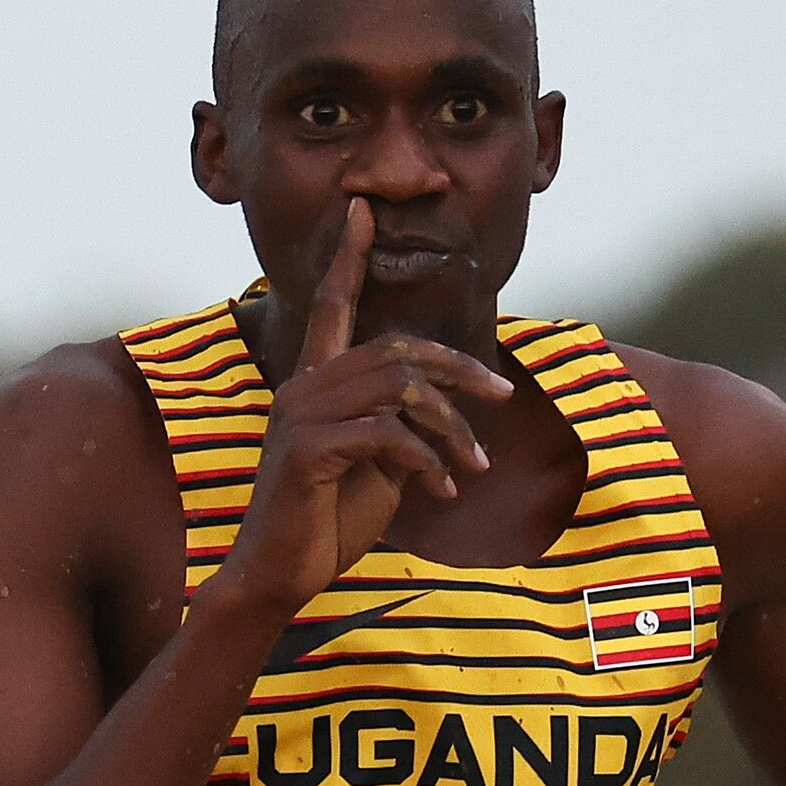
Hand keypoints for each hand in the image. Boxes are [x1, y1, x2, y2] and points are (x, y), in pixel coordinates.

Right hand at [219, 198, 506, 616]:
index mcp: (315, 384)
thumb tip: (443, 414)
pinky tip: (444, 489)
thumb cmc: (328, 522)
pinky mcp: (306, 451)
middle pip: (395, 348)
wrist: (281, 576)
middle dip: (459, 368)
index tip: (363, 210)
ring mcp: (300, 416)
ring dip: (452, 426)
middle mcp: (302, 388)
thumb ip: (401, 429)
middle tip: (503, 392)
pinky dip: (428, 460)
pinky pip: (387, 434)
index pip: (333, 306)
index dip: (347, 257)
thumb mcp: (378, 468)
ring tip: (476, 464)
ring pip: (399, 389)